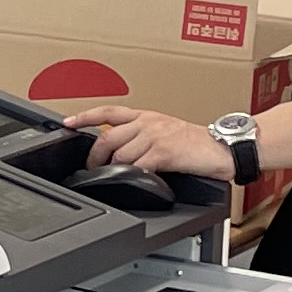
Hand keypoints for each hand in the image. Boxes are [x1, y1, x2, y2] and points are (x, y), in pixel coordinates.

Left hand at [62, 103, 235, 181]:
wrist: (224, 148)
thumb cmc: (199, 143)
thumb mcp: (166, 131)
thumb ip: (143, 136)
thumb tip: (122, 150)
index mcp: (146, 116)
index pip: (108, 111)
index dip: (84, 116)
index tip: (67, 122)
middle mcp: (147, 122)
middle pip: (106, 137)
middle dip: (94, 156)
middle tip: (91, 169)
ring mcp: (154, 136)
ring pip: (119, 154)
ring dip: (114, 169)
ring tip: (114, 178)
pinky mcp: (163, 152)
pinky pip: (137, 166)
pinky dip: (132, 175)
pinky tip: (136, 179)